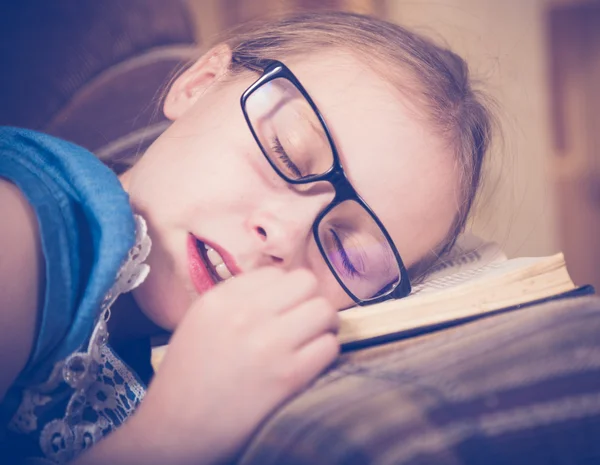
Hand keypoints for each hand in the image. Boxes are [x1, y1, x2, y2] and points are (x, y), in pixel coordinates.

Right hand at [129, 267, 339, 464]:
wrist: (175, 431)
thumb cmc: (187, 377)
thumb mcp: (200, 321)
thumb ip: (236, 299)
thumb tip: (281, 289)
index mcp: (221, 299)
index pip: (276, 272)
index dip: (284, 291)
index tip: (283, 309)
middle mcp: (246, 314)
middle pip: (307, 283)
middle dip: (309, 301)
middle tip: (305, 321)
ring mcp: (269, 343)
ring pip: (324, 310)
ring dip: (323, 325)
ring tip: (311, 340)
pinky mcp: (288, 376)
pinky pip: (329, 346)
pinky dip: (325, 353)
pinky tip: (309, 364)